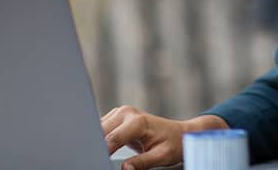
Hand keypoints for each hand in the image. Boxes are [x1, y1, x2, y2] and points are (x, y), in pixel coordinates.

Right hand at [100, 106, 226, 169]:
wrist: (179, 133)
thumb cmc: (173, 143)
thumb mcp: (160, 156)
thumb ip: (141, 163)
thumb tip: (125, 169)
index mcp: (137, 122)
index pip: (111, 139)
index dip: (103, 153)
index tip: (100, 162)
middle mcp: (126, 113)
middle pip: (100, 132)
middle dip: (98, 147)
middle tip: (99, 161)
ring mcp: (121, 113)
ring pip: (98, 129)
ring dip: (98, 142)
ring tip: (104, 155)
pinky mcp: (117, 117)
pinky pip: (102, 128)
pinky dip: (101, 139)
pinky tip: (106, 149)